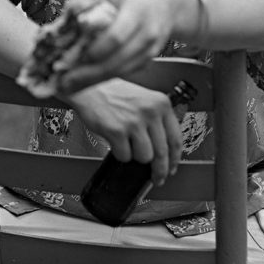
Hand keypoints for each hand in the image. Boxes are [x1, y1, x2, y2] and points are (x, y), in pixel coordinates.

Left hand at [57, 0, 186, 93]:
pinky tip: (85, 81)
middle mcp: (147, 34)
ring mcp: (150, 50)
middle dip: (90, 73)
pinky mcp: (147, 61)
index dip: (96, 49)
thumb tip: (63, 18)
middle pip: (118, 60)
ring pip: (121, 71)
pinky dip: (103, 78)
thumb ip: (85, 1)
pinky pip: (124, 73)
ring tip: (70, 86)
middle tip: (65, 81)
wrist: (167, 5)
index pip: (116, 36)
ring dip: (94, 80)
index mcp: (137, 12)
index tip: (75, 57)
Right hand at [65, 78, 182, 185]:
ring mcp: (134, 122)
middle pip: (162, 152)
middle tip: (157, 177)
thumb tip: (163, 147)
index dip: (175, 158)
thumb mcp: (142, 99)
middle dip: (159, 170)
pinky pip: (125, 156)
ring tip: (127, 145)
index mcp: (161, 103)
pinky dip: (120, 154)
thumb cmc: (112, 92)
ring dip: (135, 157)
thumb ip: (155, 119)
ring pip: (144, 157)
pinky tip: (115, 142)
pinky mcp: (117, 131)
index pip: (176, 138)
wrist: (87, 87)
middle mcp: (150, 112)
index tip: (172, 167)